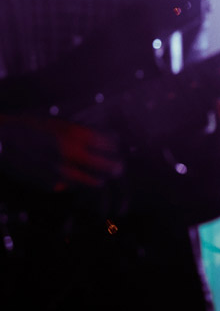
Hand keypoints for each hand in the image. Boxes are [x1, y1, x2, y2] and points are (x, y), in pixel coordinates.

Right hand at [0, 113, 122, 191]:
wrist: (1, 141)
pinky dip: (73, 184)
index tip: (117, 151)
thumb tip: (104, 139)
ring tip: (100, 179)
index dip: (116, 149)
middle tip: (118, 169)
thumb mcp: (58, 123)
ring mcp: (62, 170)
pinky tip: (71, 180)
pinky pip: (70, 186)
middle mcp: (72, 152)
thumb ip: (80, 132)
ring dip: (97, 180)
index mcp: (75, 133)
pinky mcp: (51, 184)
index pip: (110, 144)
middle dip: (115, 168)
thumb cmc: (29, 128)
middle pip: (108, 166)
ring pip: (93, 181)